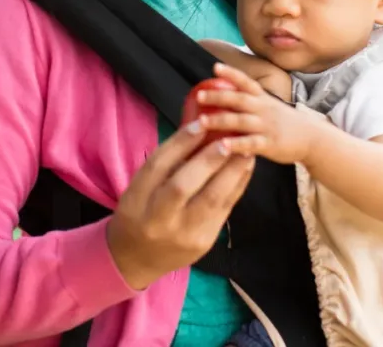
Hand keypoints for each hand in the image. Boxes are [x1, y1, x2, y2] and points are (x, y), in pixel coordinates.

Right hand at [107, 121, 254, 290]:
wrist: (137, 259)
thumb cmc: (139, 213)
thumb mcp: (140, 187)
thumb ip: (166, 162)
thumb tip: (198, 128)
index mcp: (136, 199)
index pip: (157, 166)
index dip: (180, 143)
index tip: (200, 123)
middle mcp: (157, 218)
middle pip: (182, 185)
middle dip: (208, 160)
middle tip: (228, 139)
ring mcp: (183, 233)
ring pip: (210, 200)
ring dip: (232, 172)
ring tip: (246, 151)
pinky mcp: (204, 242)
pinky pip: (224, 210)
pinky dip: (237, 186)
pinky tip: (245, 169)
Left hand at [195, 63, 316, 164]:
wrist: (312, 139)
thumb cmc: (284, 122)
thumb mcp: (269, 106)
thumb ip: (249, 102)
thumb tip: (222, 96)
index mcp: (262, 99)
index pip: (246, 82)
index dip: (231, 73)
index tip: (215, 67)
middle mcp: (263, 109)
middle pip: (239, 99)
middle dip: (218, 97)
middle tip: (199, 95)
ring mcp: (266, 126)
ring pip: (240, 121)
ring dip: (220, 120)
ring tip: (202, 121)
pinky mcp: (270, 144)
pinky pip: (250, 144)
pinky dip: (236, 145)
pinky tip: (221, 146)